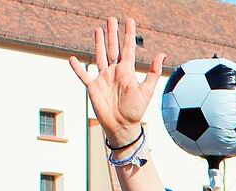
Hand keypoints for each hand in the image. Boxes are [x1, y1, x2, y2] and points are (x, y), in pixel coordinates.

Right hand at [69, 18, 165, 146]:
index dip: (128, 34)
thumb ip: (153, 73)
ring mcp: (103, 78)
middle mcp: (115, 72)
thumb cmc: (135, 111)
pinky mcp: (93, 87)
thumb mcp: (146, 91)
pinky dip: (77, 68)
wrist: (122, 127)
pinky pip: (83, 75)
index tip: (129, 20)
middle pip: (113, 48)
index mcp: (127, 71)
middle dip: (112, 33)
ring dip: (98, 43)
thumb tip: (163, 54)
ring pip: (100, 56)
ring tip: (98, 29)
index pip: (128, 48)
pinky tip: (72, 59)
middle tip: (111, 19)